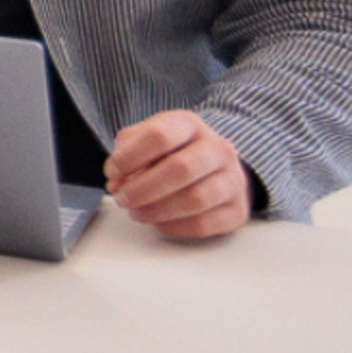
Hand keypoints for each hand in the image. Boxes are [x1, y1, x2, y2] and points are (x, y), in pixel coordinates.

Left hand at [104, 110, 250, 240]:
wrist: (215, 167)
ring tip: (136, 212)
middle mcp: (218, 149)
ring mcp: (233, 180)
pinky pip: (205, 224)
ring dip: (157, 210)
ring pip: (195, 199)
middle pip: (181, 168)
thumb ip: (125, 153)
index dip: (131, 156)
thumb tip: (116, 179)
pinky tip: (158, 223)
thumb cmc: (172, 152)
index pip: (160, 135)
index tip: (113, 172)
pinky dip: (174, 227)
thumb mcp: (146, 139)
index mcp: (190, 125)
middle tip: (122, 198)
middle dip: (144, 188)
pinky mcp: (238, 210)